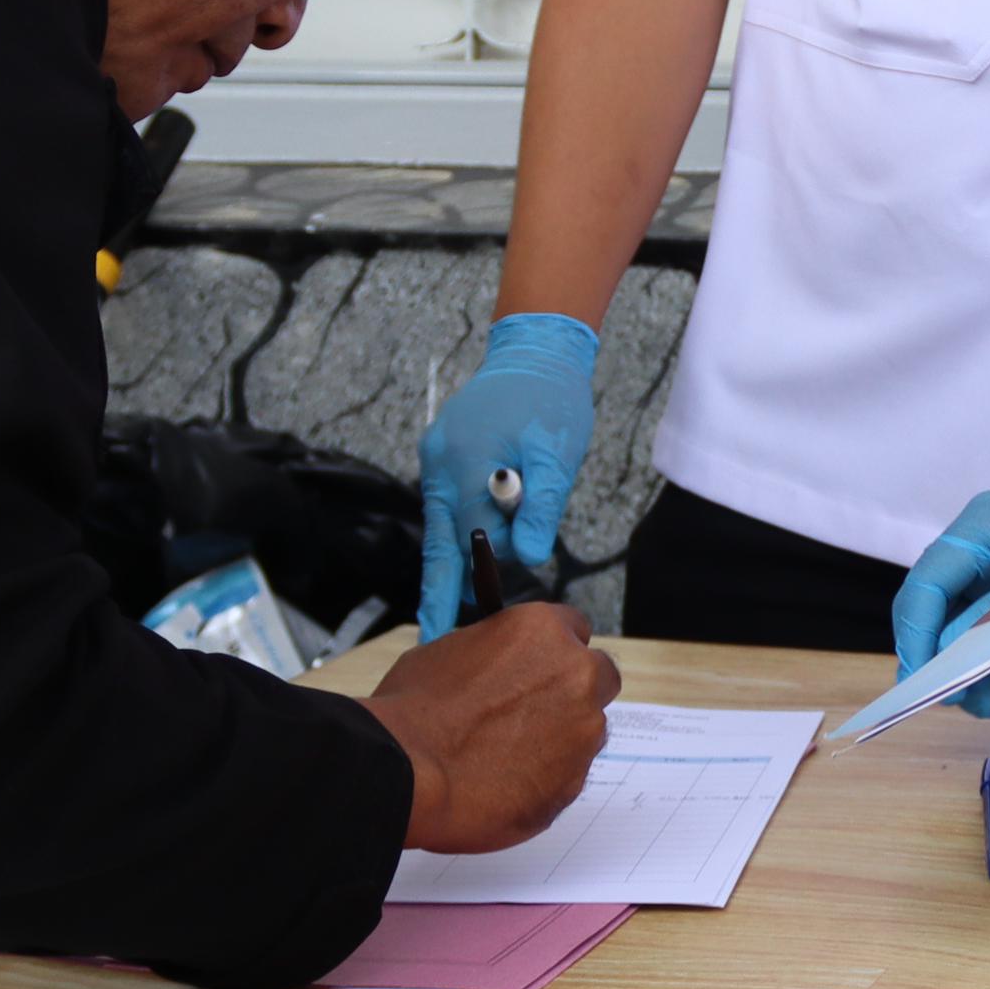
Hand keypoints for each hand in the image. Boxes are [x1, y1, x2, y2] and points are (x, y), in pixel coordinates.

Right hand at [363, 602, 623, 851]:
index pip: (574, 628)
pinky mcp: (573, 783)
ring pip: (586, 731)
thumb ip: (494, 653)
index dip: (553, 649)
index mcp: (543, 631)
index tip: (539, 665)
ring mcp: (581, 733)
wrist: (405, 774)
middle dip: (575, 691)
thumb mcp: (449, 651)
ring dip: (559, 738)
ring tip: (505, 756)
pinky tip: (502, 785)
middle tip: (534, 711)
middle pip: (598, 677)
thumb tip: (500, 666)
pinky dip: (544, 779)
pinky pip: (568, 777)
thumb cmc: (412, 710)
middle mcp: (576, 676)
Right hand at [416, 312, 598, 636]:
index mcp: (465, 463)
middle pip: (441, 538)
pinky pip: (447, 503)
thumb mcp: (557, 455)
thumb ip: (541, 506)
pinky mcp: (441, 455)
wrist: (536, 353)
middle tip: (432, 635)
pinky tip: (466, 558)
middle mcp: (439, 463)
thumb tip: (527, 557)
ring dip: (459, 554)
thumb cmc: (552, 401)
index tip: (464, 618)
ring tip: (455, 604)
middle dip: (441, 587)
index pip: (470, 536)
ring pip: (443, 523)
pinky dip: (459, 530)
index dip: (481, 572)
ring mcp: (436, 458)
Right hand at [887, 474, 989, 721]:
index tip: (926, 691)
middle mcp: (982, 538)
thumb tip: (941, 658)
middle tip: (971, 705)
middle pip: (939, 607)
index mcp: (978, 527)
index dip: (916, 642)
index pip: (923, 589)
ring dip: (977, 662)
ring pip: (965, 619)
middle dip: (948, 660)